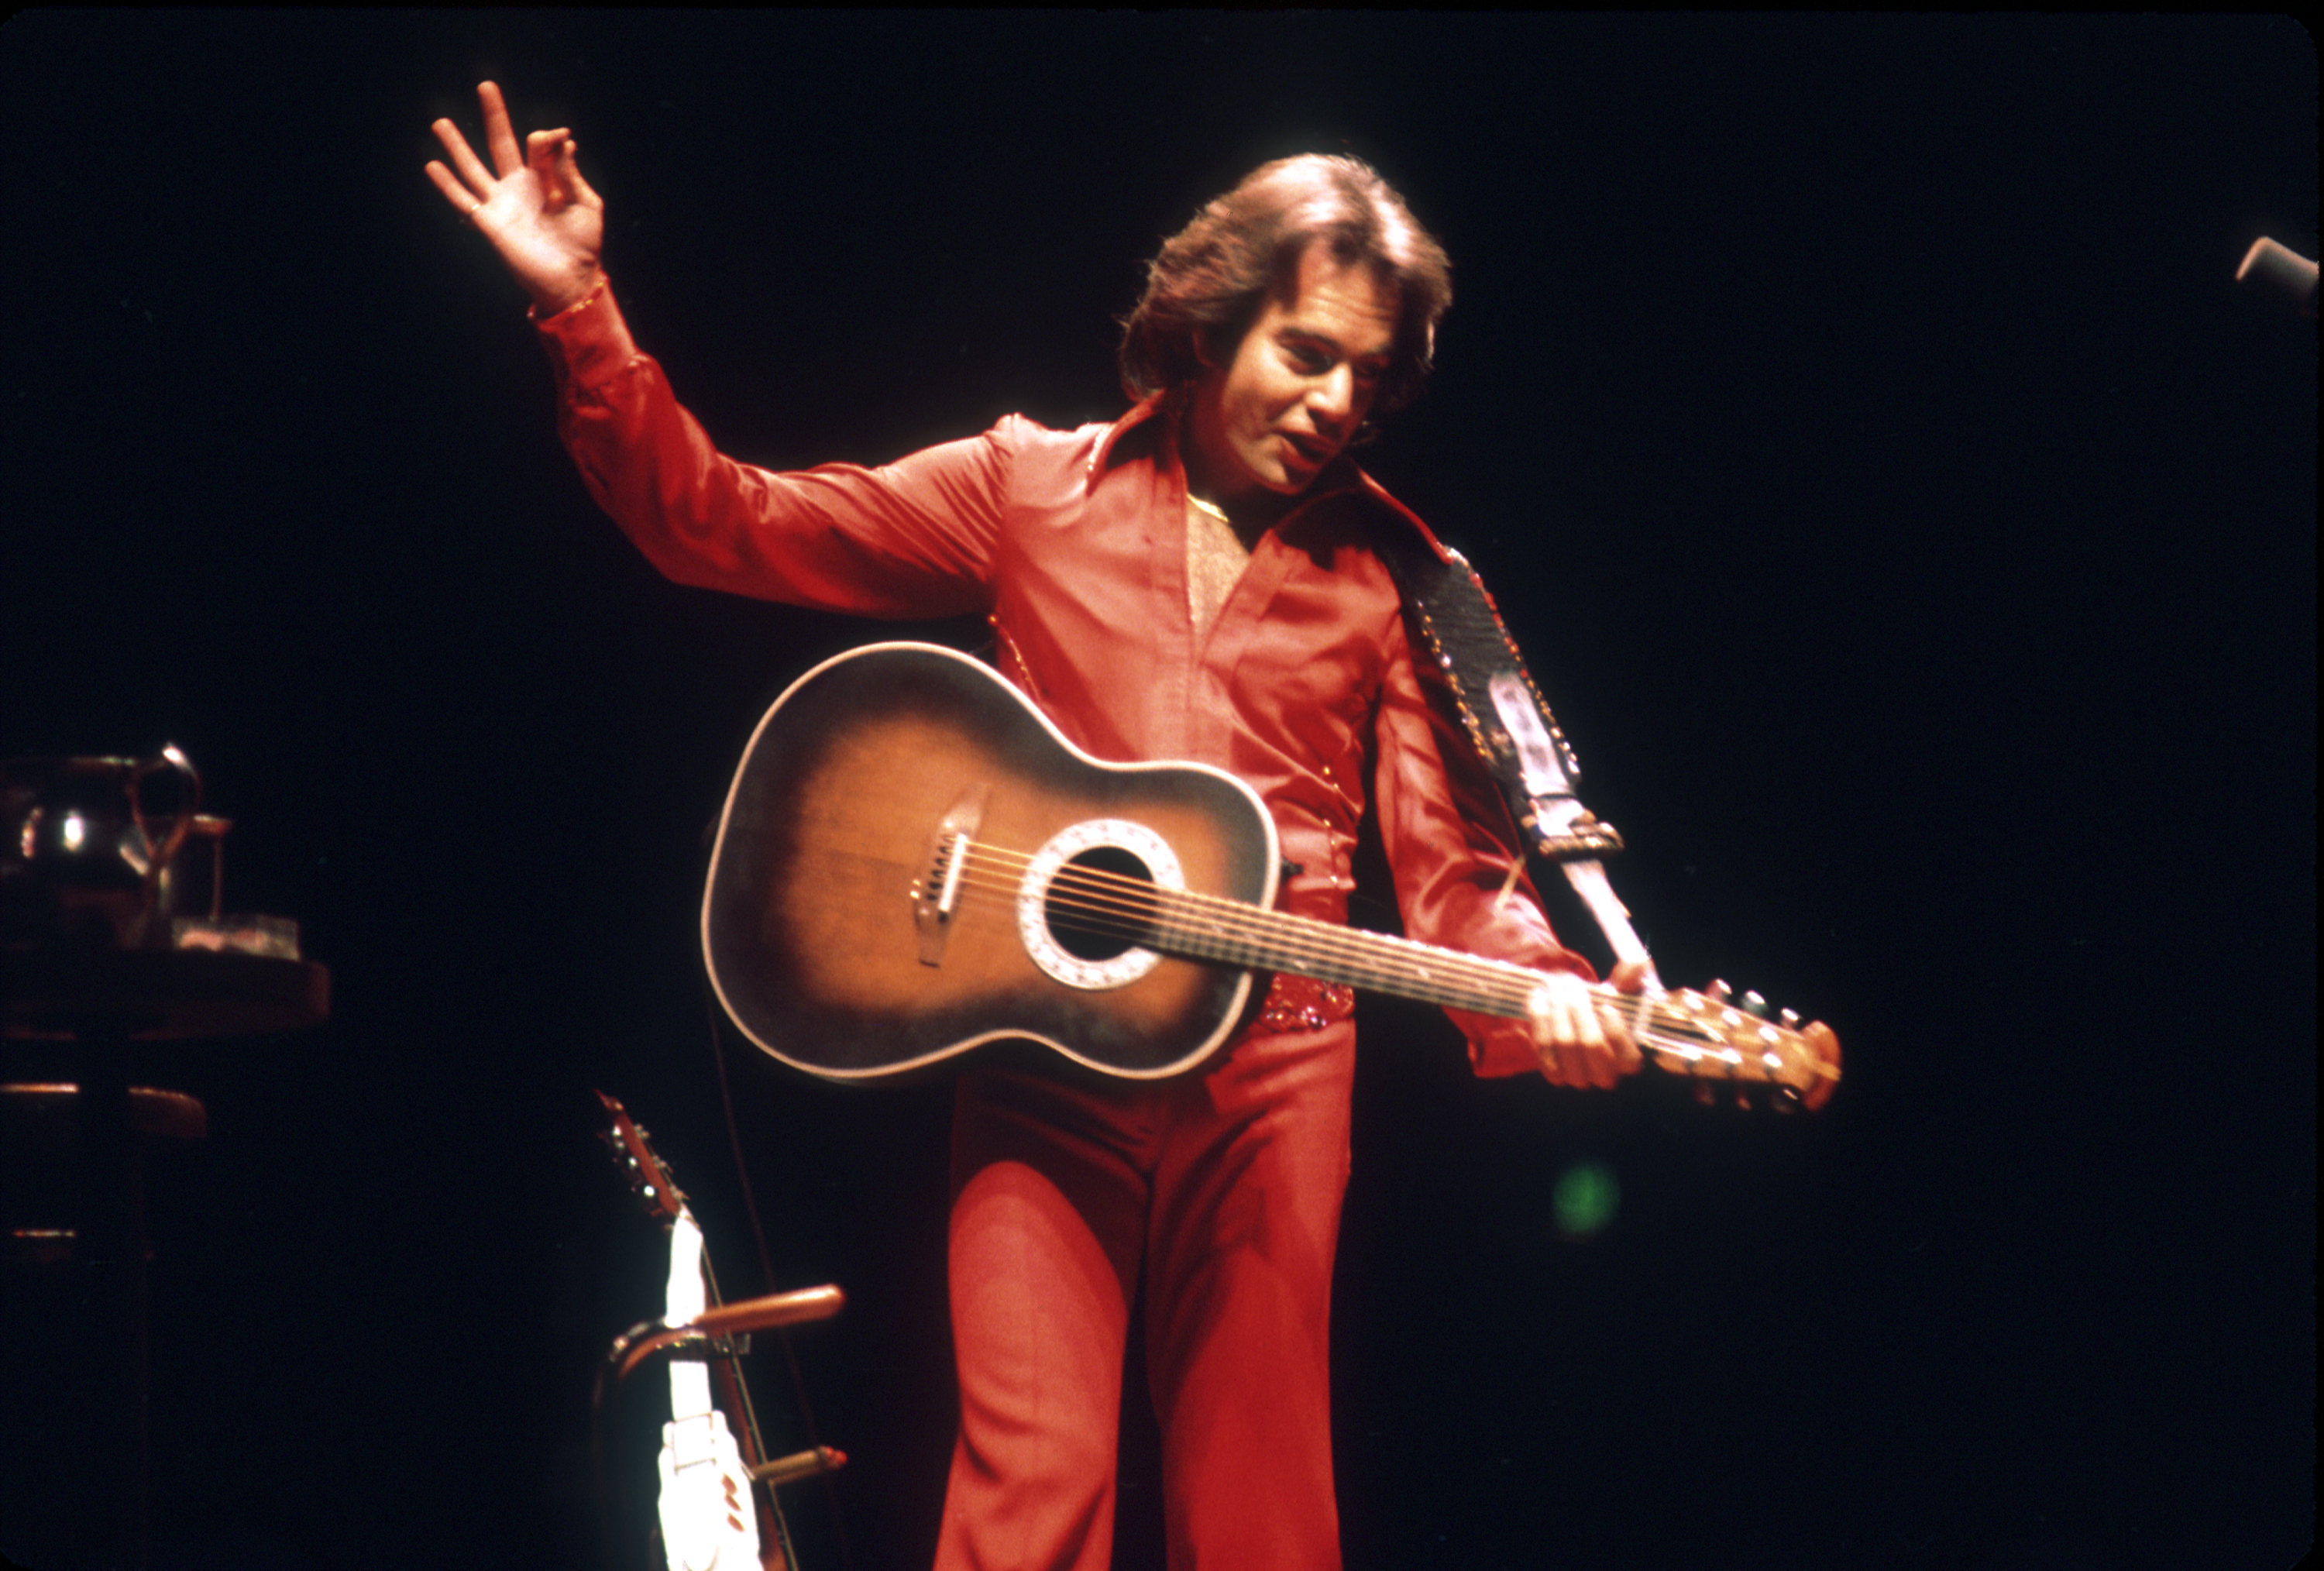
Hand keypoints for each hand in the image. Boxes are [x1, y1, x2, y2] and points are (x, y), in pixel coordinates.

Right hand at [425, 82, 604, 314]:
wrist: (572, 278)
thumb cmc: (584, 243)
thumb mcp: (585, 203)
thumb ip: (570, 172)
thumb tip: (564, 139)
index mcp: (546, 179)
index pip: (539, 144)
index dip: (550, 137)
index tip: (562, 137)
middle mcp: (521, 186)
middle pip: (501, 143)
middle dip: (495, 115)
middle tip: (486, 86)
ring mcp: (503, 203)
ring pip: (474, 167)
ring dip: (457, 146)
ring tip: (440, 122)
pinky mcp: (490, 223)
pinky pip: (464, 201)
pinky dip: (447, 185)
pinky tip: (432, 166)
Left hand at [1526, 958, 1649, 1089]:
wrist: (1575, 1018)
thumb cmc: (1604, 1008)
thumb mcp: (1622, 993)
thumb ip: (1630, 981)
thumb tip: (1635, 966)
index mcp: (1628, 1061)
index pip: (1627, 1058)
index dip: (1616, 1031)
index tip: (1606, 1005)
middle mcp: (1605, 1075)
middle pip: (1591, 1044)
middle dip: (1580, 1009)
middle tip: (1573, 984)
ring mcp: (1578, 1077)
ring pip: (1563, 1042)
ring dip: (1557, 1008)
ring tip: (1554, 985)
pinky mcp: (1554, 1073)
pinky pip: (1542, 1046)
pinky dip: (1539, 1017)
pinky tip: (1539, 996)